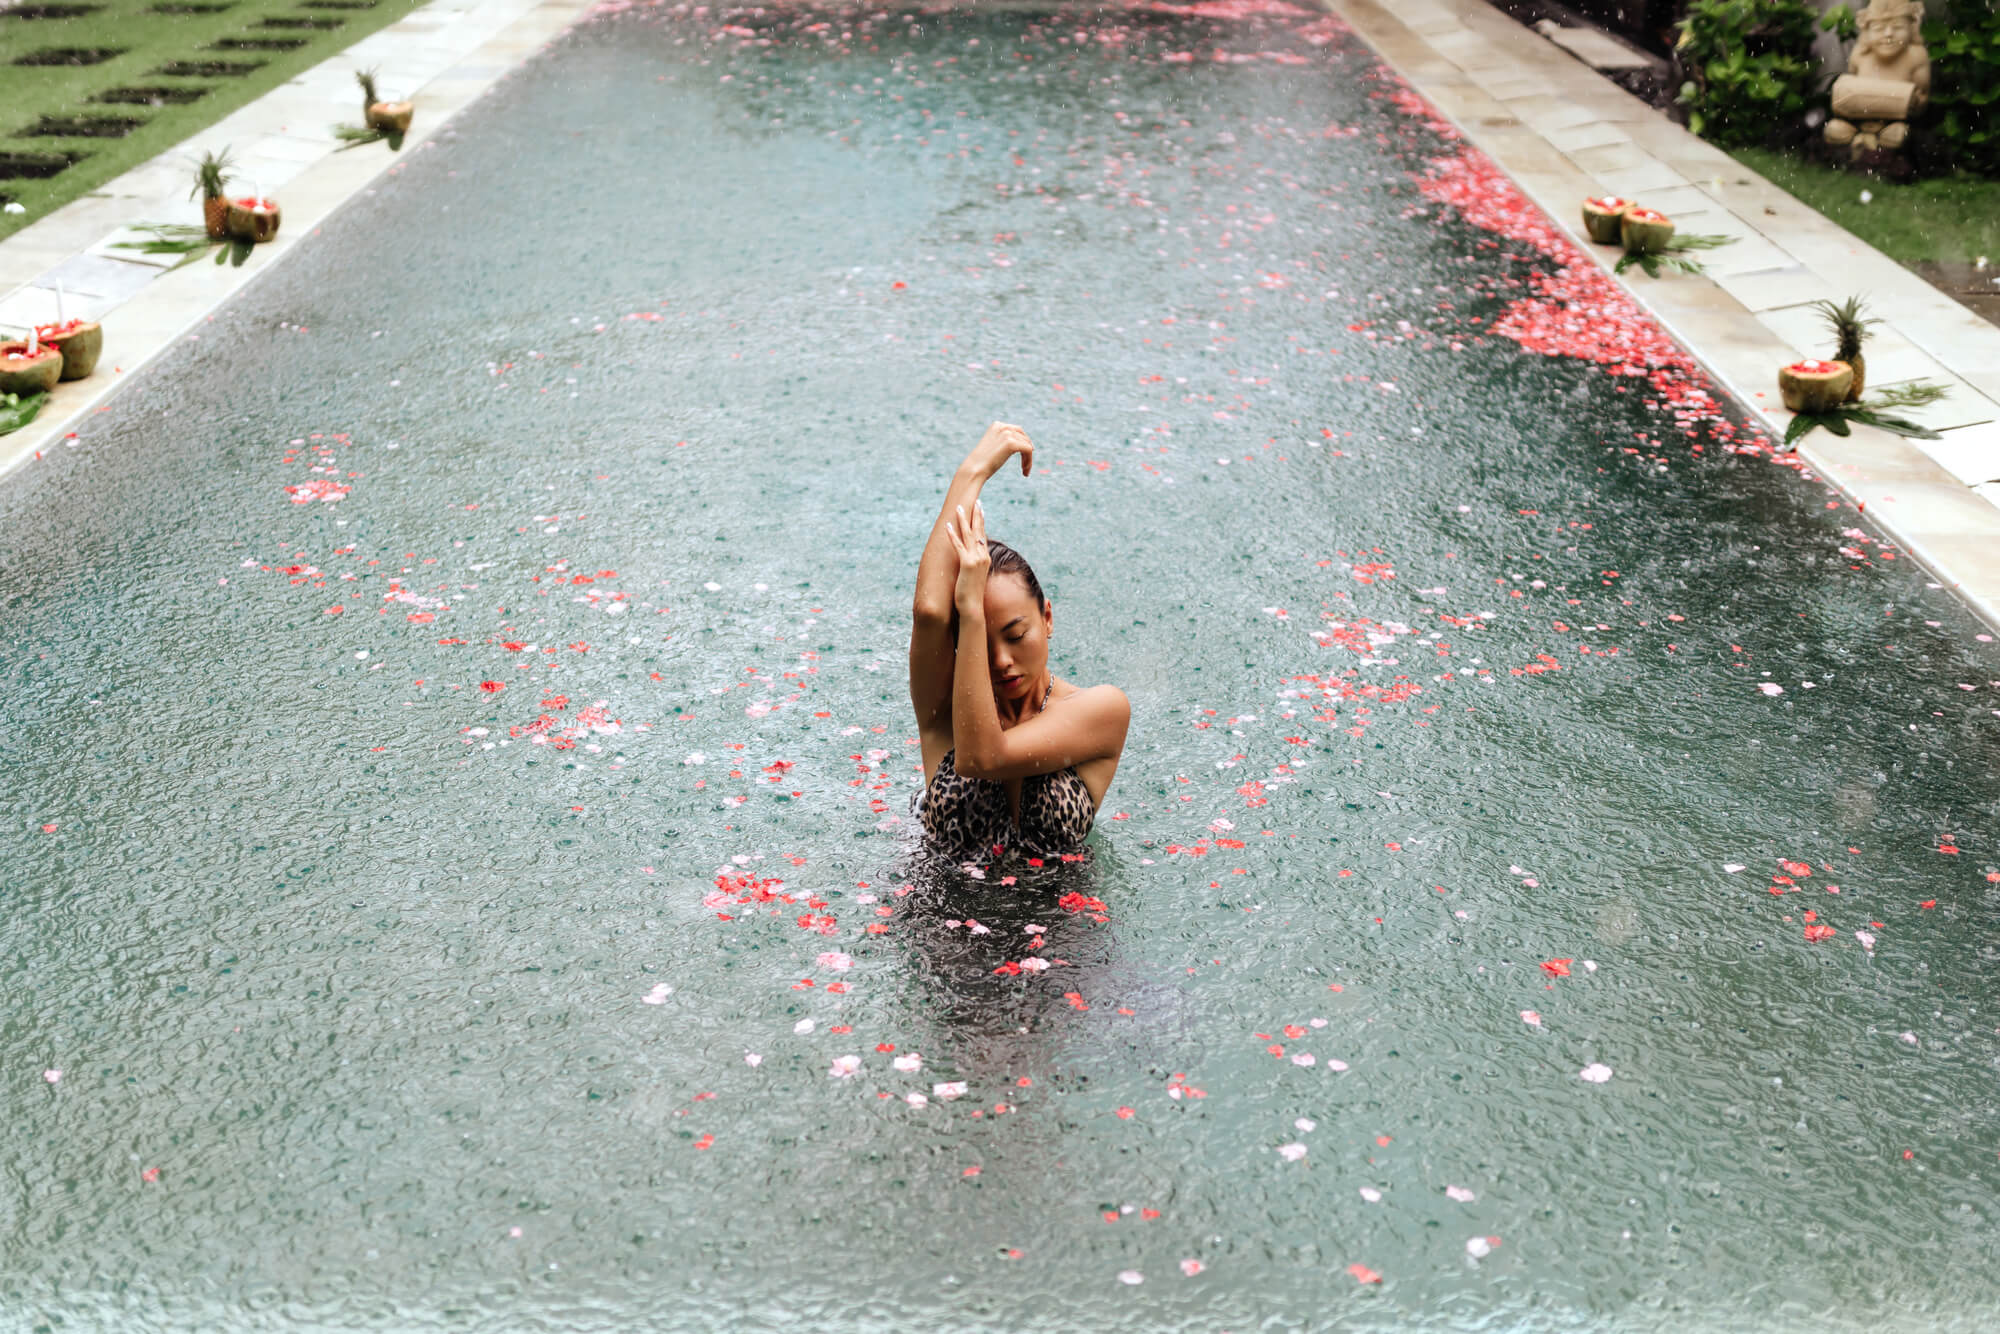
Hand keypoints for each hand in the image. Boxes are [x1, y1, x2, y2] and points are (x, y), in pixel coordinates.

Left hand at [944, 499, 989, 613]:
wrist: (972, 606)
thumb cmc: (972, 594)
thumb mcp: (975, 576)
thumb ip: (975, 566)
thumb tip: (971, 561)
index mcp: (985, 558)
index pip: (984, 536)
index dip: (981, 522)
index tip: (981, 510)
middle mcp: (983, 556)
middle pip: (980, 531)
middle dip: (977, 515)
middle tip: (977, 502)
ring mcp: (975, 559)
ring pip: (969, 535)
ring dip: (963, 520)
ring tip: (959, 508)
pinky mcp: (966, 564)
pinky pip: (958, 546)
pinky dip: (953, 535)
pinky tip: (948, 526)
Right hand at [967, 421, 1032, 479]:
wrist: (974, 469)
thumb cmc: (982, 463)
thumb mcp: (993, 447)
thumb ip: (1004, 442)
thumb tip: (1022, 445)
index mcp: (997, 425)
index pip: (1018, 431)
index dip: (1023, 444)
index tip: (1022, 458)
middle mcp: (1003, 427)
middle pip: (1025, 438)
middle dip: (1027, 452)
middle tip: (1024, 467)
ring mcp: (1007, 434)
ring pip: (1028, 445)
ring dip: (1028, 460)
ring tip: (1024, 472)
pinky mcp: (1012, 443)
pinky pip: (1029, 450)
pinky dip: (1029, 462)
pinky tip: (1025, 472)